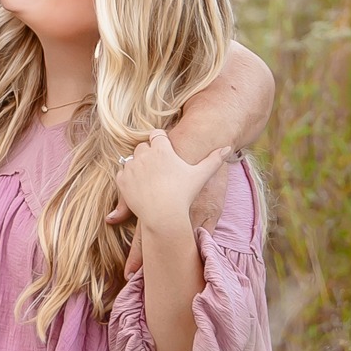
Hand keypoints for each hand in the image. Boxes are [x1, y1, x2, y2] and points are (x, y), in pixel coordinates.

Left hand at [108, 133, 233, 253]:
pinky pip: (123, 174)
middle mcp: (144, 154)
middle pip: (143, 147)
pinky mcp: (122, 180)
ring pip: (132, 160)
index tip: (165, 151)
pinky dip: (129, 179)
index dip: (161, 142)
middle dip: (149, 154)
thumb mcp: (201, 175)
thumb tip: (228, 148)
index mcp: (162, 149)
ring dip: (139, 166)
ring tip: (151, 180)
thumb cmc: (184, 195)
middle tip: (159, 169)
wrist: (164, 216)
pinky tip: (141, 187)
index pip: (157, 135)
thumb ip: (214, 160)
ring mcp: (131, 166)